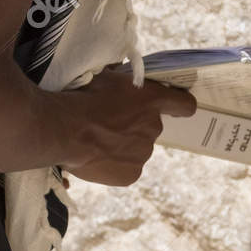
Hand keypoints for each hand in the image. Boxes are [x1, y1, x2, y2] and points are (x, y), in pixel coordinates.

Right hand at [62, 65, 195, 186]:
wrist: (65, 130)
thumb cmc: (83, 98)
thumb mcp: (105, 77)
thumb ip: (122, 80)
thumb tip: (122, 79)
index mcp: (152, 100)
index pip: (185, 104)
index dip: (179, 106)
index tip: (174, 108)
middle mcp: (153, 127)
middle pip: (150, 127)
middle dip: (133, 126)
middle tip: (108, 123)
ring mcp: (143, 153)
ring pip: (136, 149)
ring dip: (122, 146)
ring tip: (96, 142)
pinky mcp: (131, 174)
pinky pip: (126, 168)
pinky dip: (114, 165)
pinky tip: (95, 157)